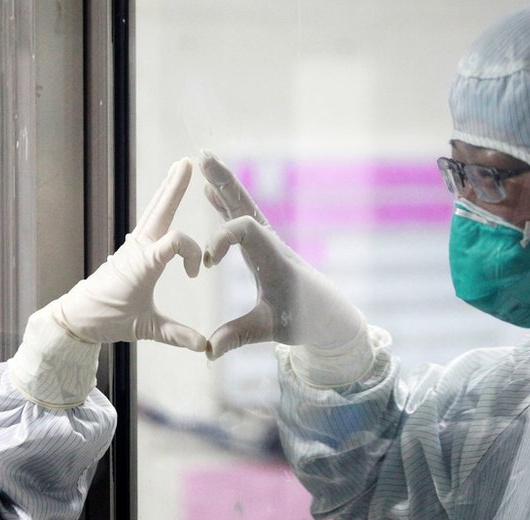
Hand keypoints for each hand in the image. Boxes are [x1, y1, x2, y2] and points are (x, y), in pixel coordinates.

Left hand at [55, 158, 205, 350]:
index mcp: (143, 263)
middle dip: (174, 187)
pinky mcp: (130, 250)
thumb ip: (176, 335)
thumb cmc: (108, 320)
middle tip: (186, 162)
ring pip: (153, 211)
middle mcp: (138, 248)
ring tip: (178, 169)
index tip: (195, 275)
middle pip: (160, 209)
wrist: (77, 317)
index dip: (192, 253)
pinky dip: (160, 207)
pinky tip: (164, 201)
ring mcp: (133, 246)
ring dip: (167, 191)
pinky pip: (148, 222)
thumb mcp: (144, 329)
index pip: (176, 241)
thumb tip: (205, 347)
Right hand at [198, 151, 365, 363]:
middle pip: (245, 204)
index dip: (222, 239)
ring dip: (223, 185)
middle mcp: (271, 244)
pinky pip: (241, 218)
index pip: (246, 231)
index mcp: (274, 260)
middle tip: (202, 157)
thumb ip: (237, 337)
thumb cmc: (301, 320)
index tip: (207, 264)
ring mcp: (267, 242)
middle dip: (224, 182)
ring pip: (243, 206)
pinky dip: (225, 203)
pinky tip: (209, 192)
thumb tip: (208, 351)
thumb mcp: (269, 330)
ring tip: (202, 161)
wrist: (326, 315)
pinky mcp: (263, 246)